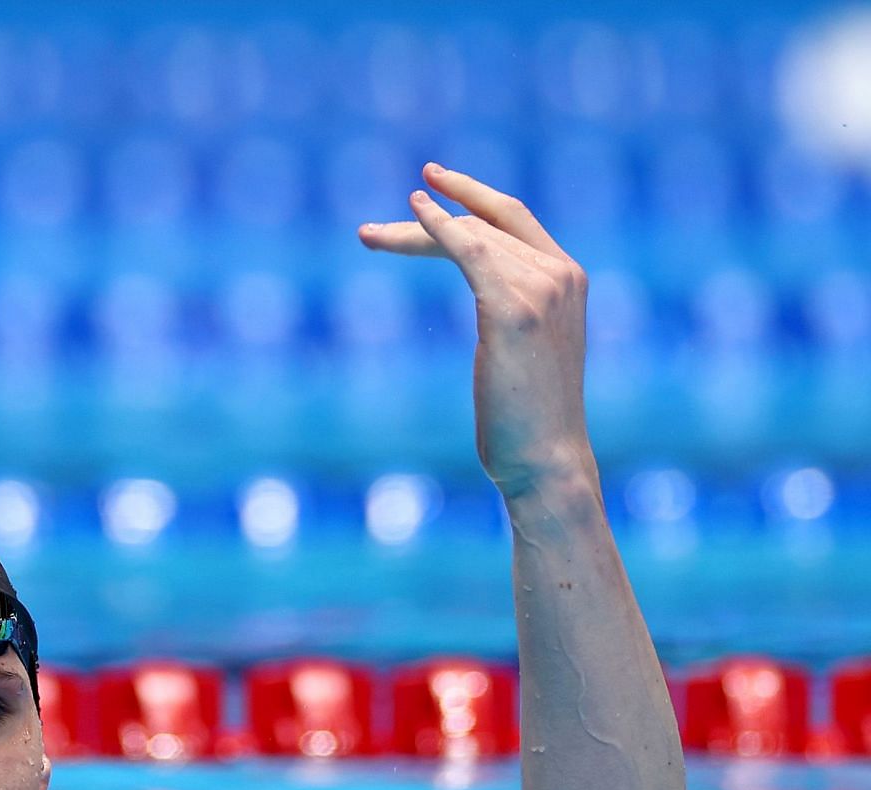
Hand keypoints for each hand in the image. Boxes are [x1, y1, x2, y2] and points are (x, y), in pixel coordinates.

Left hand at [360, 164, 596, 498]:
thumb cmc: (527, 418)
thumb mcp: (523, 353)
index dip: (470, 196)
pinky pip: (471, 251)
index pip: (511, 220)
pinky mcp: (516, 309)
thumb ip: (514, 313)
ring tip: (366, 236)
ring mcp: (543, 288)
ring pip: (470, 237)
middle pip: (484, 225)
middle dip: (425, 222)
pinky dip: (440, 228)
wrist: (547, 459)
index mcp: (568, 279)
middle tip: (368, 231)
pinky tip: (413, 215)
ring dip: (413, 233)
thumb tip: (489, 307)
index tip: (427, 184)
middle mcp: (562, 273)